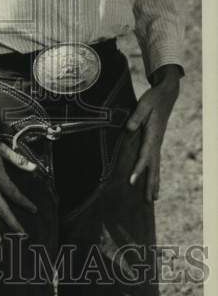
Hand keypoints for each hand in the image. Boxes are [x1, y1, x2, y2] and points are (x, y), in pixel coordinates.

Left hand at [127, 66, 181, 201]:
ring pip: (156, 167)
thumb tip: (129, 129)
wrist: (166, 94)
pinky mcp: (156, 142)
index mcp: (153, 135)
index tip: (132, 181)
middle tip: (147, 201)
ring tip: (153, 199)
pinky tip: (154, 183)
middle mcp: (157, 142)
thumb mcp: (143, 104)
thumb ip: (136, 116)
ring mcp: (158, 143)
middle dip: (150, 184)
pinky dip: (155, 173)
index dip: (138, 169)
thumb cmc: (153, 99)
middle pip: (153, 167)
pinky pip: (155, 161)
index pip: (145, 156)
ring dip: (154, 182)